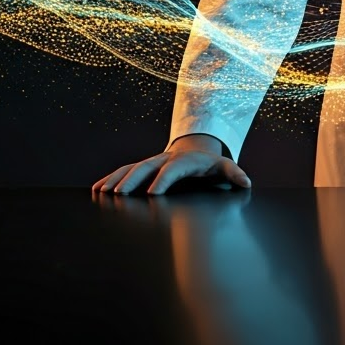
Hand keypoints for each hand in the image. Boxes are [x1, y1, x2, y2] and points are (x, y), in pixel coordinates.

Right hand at [91, 133, 251, 195]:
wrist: (196, 150)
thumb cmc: (209, 164)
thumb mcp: (223, 167)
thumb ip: (234, 174)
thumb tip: (247, 183)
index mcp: (183, 162)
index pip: (173, 170)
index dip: (164, 179)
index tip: (154, 192)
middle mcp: (164, 159)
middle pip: (146, 167)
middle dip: (133, 180)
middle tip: (119, 194)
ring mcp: (152, 161)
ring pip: (131, 168)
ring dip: (117, 179)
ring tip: (103, 192)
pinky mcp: (143, 167)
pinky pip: (124, 171)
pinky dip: (110, 178)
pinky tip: (97, 190)